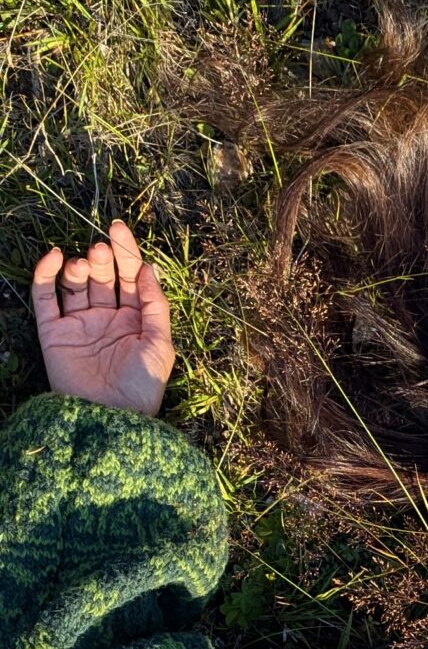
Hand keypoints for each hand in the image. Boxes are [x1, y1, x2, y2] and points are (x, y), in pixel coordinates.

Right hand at [31, 217, 175, 415]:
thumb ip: (155, 306)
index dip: (126, 251)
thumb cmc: (141, 387)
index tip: (119, 228)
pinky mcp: (54, 333)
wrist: (109, 420)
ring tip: (85, 263)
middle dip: (103, 258)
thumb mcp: (160, 346)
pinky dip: (46, 274)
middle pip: (102, 276)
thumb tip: (148, 268)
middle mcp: (107, 318)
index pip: (130, 277)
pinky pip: (45, 297)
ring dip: (80, 266)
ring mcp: (79, 324)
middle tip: (101, 250)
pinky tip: (55, 258)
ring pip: (76, 283)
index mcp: (135, 320)